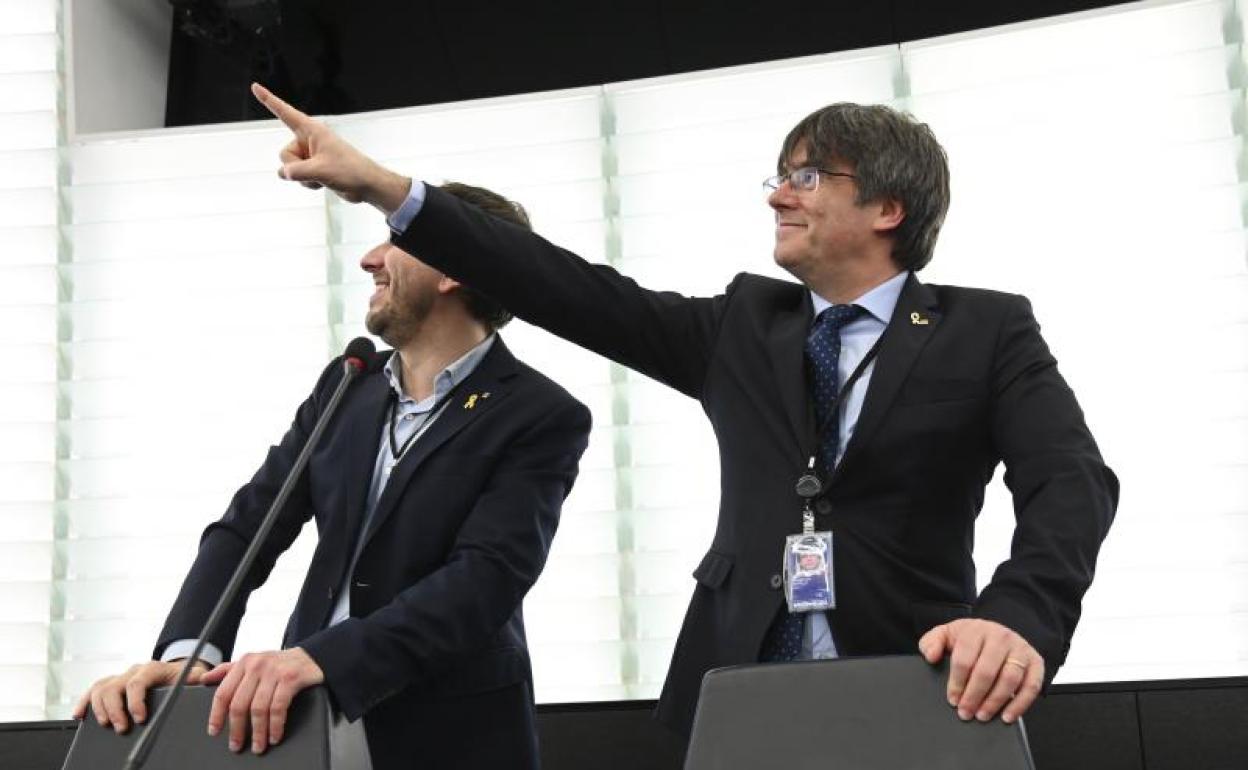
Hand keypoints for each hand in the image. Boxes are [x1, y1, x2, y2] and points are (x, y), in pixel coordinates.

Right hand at [72, 659, 210, 733]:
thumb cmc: (186, 676)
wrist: (179, 671)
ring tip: (106, 725)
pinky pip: (93, 691)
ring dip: (100, 708)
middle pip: (115, 686)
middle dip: (116, 709)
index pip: (138, 682)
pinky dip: (84, 702)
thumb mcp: (195, 676)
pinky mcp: (112, 686)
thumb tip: (206, 680)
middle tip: (121, 728)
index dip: (135, 701)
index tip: (139, 718)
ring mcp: (121, 678)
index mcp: (153, 669)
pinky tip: (80, 715)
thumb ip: (199, 678)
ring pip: (101, 688)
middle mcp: (134, 671)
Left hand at [201, 647, 323, 753]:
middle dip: (237, 729)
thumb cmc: (279, 664)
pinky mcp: (290, 678)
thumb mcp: (253, 662)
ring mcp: (274, 671)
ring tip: (258, 745)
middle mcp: (257, 665)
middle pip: (239, 704)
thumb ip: (228, 670)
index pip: (223, 692)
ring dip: (258, 732)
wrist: (311, 658)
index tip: (214, 731)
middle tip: (236, 745)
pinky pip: (278, 708)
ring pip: (258, 709)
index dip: (216, 715)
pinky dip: (275, 726)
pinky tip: (274, 736)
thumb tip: (204, 678)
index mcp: (244, 662)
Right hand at [250, 82, 411, 212]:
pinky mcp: (314, 168)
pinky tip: (324, 183)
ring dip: (303, 178)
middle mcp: (309, 140)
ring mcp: (311, 154)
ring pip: (290, 168)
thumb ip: (297, 172)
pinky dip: (308, 183)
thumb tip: (283, 173)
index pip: (285, 112)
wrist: (367, 185)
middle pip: (284, 153)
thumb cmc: (350, 171)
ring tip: (324, 176)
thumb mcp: (320, 171)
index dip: (269, 100)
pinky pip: (298, 176)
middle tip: (316, 170)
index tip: (255, 87)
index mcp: (312, 130)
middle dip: (295, 167)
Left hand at [918, 618, 1043, 723]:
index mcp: (976, 630)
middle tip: (966, 712)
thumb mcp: (947, 634)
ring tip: (982, 715)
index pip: (965, 658)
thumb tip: (930, 656)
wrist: (1000, 631)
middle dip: (974, 696)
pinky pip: (1032, 686)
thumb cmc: (971, 638)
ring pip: (1009, 679)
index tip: (953, 699)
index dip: (957, 682)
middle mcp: (1001, 637)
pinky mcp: (1036, 662)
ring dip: (995, 702)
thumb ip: (932, 642)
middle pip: (986, 671)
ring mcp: (1020, 650)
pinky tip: (1007, 716)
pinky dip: (1020, 704)